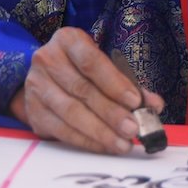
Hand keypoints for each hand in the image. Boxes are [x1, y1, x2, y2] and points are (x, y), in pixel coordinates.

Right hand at [10, 27, 164, 153]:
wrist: (46, 77)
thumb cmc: (83, 69)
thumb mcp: (105, 66)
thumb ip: (129, 84)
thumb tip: (154, 105)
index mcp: (68, 40)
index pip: (92, 62)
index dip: (114, 83)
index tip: (135, 101)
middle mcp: (47, 60)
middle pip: (82, 89)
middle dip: (111, 113)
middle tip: (133, 129)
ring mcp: (36, 87)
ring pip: (71, 112)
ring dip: (100, 132)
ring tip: (123, 143)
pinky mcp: (33, 112)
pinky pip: (61, 130)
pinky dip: (86, 141)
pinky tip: (105, 146)